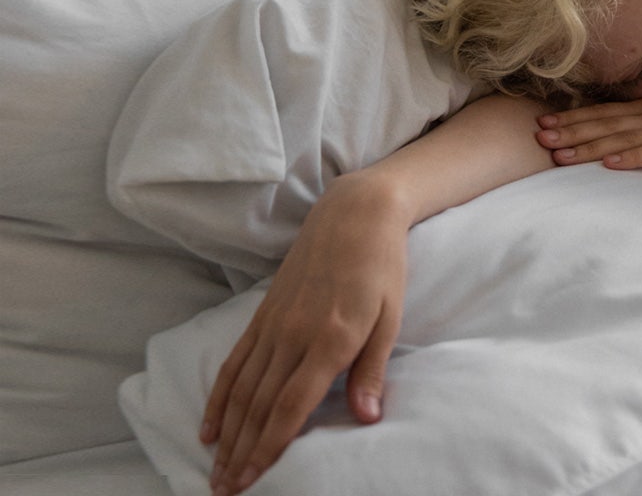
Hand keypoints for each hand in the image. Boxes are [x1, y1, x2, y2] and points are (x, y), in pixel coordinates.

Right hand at [201, 176, 409, 494]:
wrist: (355, 214)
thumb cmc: (382, 268)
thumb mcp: (391, 318)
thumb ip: (372, 370)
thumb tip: (367, 418)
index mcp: (330, 341)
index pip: (290, 407)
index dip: (269, 448)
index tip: (253, 480)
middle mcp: (294, 336)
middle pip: (259, 406)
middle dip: (240, 453)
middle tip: (224, 490)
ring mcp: (274, 324)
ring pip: (242, 389)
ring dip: (226, 434)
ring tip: (214, 470)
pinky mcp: (264, 314)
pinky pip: (236, 362)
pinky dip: (219, 397)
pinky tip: (209, 425)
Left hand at [536, 97, 641, 184]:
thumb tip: (614, 146)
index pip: (605, 114)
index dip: (573, 119)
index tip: (542, 124)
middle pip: (606, 123)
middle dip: (571, 130)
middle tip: (539, 137)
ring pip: (623, 138)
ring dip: (591, 146)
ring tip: (563, 155)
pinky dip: (632, 157)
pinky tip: (610, 165)